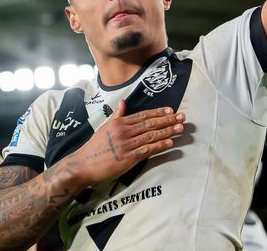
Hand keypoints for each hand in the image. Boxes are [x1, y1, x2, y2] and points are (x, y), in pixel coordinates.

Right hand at [68, 99, 184, 186]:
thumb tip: (122, 102)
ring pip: (151, 136)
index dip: (158, 112)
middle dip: (168, 120)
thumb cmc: (94, 147)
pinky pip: (147, 150)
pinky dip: (159, 146)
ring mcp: (126, 145)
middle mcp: (124, 131)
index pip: (143, 115)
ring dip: (167, 132)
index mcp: (119, 123)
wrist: (83, 164)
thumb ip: (117, 115)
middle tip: (182, 117)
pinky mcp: (128, 158)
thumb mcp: (105, 127)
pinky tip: (169, 143)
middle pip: (150, 124)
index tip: (171, 110)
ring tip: (180, 128)